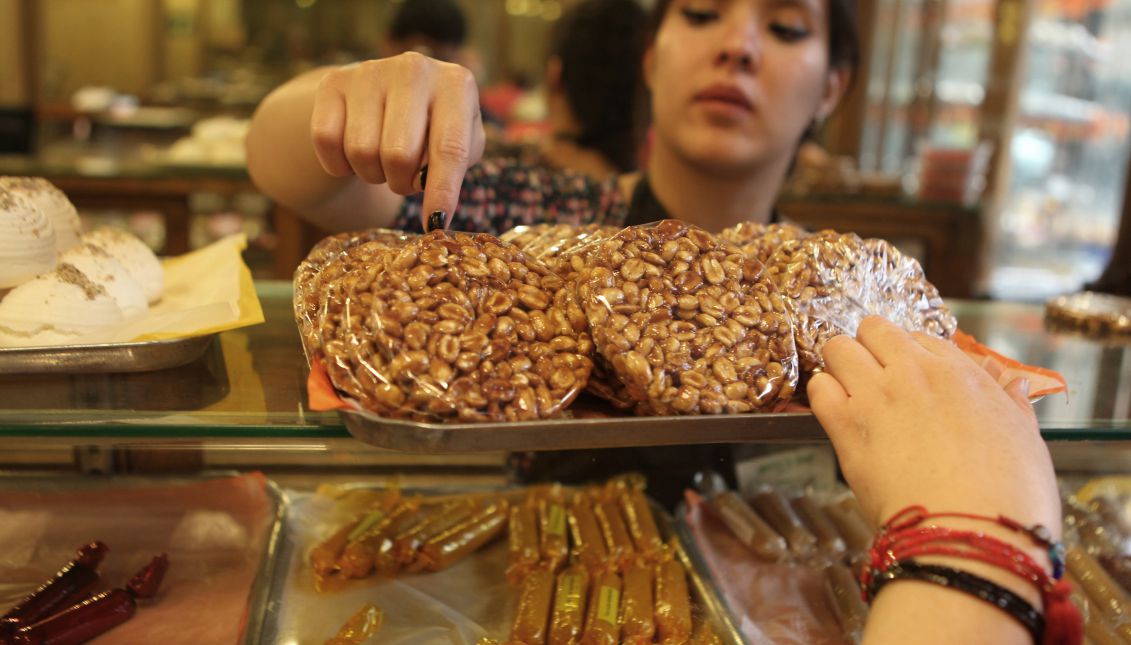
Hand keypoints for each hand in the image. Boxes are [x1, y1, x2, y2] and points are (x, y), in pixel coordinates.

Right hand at [310, 53, 485, 228]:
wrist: (386, 92)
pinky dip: (339, 163)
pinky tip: (353, 152)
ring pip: (361, 152)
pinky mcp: (333, 82)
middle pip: (398, 155)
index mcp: (456, 84)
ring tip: (383, 161)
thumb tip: (435, 210)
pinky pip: (327, 141)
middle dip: (401, 183)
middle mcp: (414, 69)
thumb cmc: (435, 127)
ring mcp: (370, 71)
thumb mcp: (462, 141)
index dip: (441, 192)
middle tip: (405, 179)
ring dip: (372, 174)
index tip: (435, 224)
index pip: (450, 149)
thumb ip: (456, 168)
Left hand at [807, 317, 1059, 534]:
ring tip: (849, 391)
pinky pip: (818, 389)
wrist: (970, 536)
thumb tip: (1017, 386)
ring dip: (840, 365)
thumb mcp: (1027, 441)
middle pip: (874, 329)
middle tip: (874, 376)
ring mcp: (876, 395)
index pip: (921, 338)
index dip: (912, 355)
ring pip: (838, 348)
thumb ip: (1014, 406)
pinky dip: (822, 395)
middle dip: (870, 346)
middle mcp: (913, 373)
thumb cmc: (1008, 496)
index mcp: (959, 372)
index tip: (910, 375)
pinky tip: (835, 414)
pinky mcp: (845, 426)